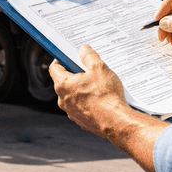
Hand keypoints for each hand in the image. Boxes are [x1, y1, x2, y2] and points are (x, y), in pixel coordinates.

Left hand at [49, 45, 168, 171]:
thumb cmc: (106, 95)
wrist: (116, 122)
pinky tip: (101, 98)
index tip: (70, 56)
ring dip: (82, 89)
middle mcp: (63, 100)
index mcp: (63, 85)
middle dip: (75, 74)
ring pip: (73, 95)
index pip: (54, 68)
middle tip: (89, 69)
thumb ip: (89, 56)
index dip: (61, 59)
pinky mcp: (81, 121)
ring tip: (98, 84)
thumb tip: (83, 49)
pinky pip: (82, 106)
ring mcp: (71, 112)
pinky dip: (88, 101)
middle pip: (64, 81)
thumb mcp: (99, 68)